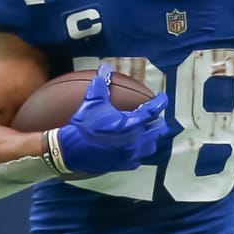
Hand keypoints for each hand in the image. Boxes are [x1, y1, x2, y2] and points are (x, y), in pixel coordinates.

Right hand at [53, 64, 170, 176]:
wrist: (71, 150)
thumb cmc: (83, 126)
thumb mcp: (93, 101)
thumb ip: (101, 85)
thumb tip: (104, 69)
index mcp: (131, 124)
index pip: (153, 111)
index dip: (160, 102)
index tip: (162, 98)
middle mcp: (135, 140)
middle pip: (158, 130)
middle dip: (159, 121)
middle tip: (155, 116)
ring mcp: (130, 154)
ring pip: (151, 147)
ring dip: (151, 138)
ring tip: (147, 132)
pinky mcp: (123, 165)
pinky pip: (139, 160)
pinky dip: (139, 152)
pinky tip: (134, 147)